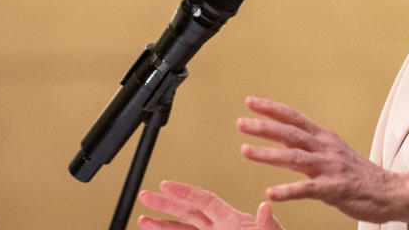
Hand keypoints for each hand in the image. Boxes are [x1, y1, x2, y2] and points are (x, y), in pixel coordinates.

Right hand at [137, 180, 281, 229]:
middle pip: (188, 213)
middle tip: (145, 195)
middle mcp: (220, 229)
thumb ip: (266, 223)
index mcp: (233, 220)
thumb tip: (265, 207)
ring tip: (142, 219)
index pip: (204, 201)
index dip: (185, 192)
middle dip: (166, 204)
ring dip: (162, 226)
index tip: (166, 184)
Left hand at [237, 96, 408, 224]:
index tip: (250, 102)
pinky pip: (308, 189)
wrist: (389, 191)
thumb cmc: (357, 174)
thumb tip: (278, 138)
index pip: (294, 118)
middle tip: (240, 123)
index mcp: (324, 138)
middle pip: (291, 133)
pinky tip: (271, 192)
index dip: (272, 109)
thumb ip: (304, 147)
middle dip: (264, 127)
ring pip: (295, 157)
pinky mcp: (335, 189)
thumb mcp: (330, 154)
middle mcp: (326, 148)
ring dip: (268, 154)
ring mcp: (331, 167)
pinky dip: (288, 190)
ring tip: (245, 151)